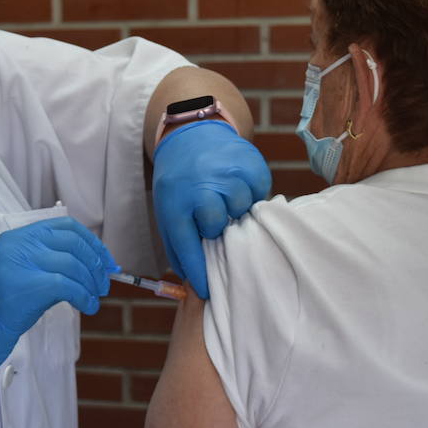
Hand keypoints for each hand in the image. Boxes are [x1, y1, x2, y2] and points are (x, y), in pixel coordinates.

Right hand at [0, 216, 115, 383]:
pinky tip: (88, 306)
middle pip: (72, 242)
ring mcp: (20, 264)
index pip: (63, 226)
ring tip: (95, 298)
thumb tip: (91, 265)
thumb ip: (49, 263)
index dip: (91, 242)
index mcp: (16, 238)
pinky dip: (84, 296)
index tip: (105, 260)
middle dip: (96, 262)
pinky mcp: (27, 286)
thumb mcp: (20, 274)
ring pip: (73, 264)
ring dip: (91, 283)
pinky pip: (68, 286)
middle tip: (103, 283)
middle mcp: (17, 245)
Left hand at [152, 120, 271, 299]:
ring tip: (225, 198)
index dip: (199, 272)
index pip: (187, 246)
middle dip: (215, 228)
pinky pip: (259, 192)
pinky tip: (239, 185)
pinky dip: (251, 193)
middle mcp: (201, 185)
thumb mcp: (168, 210)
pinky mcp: (250, 163)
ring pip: (241, 209)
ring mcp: (228, 172)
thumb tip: (193, 283)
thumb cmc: (180, 184)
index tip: (208, 292)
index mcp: (174, 201)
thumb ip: (178, 246)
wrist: (192, 135)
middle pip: (217, 227)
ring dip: (235, 208)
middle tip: (213, 218)